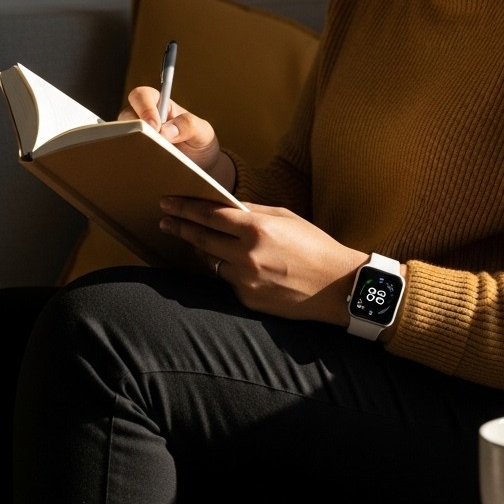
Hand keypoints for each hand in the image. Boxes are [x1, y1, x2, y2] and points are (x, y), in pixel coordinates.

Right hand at [121, 86, 234, 189]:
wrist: (203, 167)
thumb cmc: (200, 143)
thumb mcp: (202, 131)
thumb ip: (188, 125)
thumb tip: (165, 131)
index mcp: (160, 105)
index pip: (142, 95)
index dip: (144, 108)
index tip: (155, 126)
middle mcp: (144, 119)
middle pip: (125, 116)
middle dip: (134, 128)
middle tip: (150, 143)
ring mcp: (138, 138)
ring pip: (122, 137)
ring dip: (132, 145)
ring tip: (150, 157)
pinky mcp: (135, 155)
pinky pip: (126, 155)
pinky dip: (132, 160)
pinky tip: (146, 168)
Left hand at [158, 197, 366, 324]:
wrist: (337, 287)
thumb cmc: (316, 246)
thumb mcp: (287, 218)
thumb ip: (253, 212)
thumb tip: (227, 206)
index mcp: (257, 229)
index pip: (210, 215)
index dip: (185, 208)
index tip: (167, 203)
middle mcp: (246, 256)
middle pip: (201, 239)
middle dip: (181, 228)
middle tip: (165, 221)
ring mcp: (245, 281)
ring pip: (212, 262)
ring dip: (203, 250)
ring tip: (197, 241)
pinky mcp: (247, 300)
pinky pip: (229, 280)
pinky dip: (229, 270)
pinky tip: (237, 264)